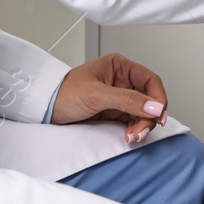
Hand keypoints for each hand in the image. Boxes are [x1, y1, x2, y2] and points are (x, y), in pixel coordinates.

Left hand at [51, 52, 169, 144]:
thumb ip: (128, 100)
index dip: (158, 98)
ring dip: (141, 125)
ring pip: (142, 112)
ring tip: (133, 137)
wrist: (45, 110)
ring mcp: (118, 97)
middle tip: (141, 131)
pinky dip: (134, 129)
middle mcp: (121, 80)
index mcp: (119, 66)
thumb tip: (155, 106)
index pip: (150, 81)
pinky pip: (132, 120)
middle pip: (148, 99)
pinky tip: (129, 136)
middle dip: (148, 116)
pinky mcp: (114, 112)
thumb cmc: (64, 94)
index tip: (159, 115)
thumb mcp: (97, 95)